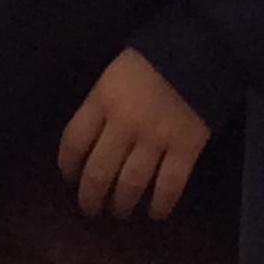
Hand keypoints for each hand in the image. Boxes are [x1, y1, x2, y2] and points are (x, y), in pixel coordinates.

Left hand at [58, 49, 209, 220]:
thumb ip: (99, 107)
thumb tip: (88, 142)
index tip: (69, 178)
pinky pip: (170, 186)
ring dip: (121, 204)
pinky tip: (154, 213)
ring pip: (130, 184)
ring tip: (118, 212)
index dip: (67, 165)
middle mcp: (124, 124)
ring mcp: (156, 139)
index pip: (74, 141)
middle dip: (90, 197)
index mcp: (101, 100)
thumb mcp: (111, 76)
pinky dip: (160, 204)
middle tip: (90, 209)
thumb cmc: (148, 61)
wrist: (196, 50)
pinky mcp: (186, 149)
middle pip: (99, 171)